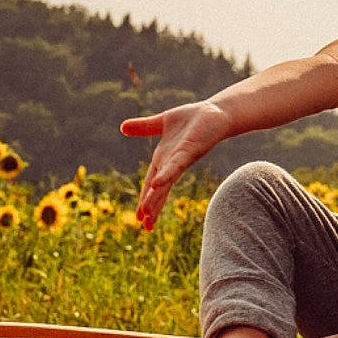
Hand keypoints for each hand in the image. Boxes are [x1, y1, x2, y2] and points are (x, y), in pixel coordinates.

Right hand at [119, 100, 232, 228]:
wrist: (215, 111)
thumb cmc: (193, 120)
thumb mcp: (162, 123)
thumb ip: (143, 127)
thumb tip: (122, 127)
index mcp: (164, 159)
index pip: (151, 183)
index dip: (145, 199)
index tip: (139, 218)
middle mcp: (172, 163)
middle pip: (159, 188)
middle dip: (152, 206)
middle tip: (145, 226)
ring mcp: (181, 158)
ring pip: (166, 181)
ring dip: (155, 197)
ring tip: (146, 213)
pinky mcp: (190, 150)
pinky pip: (176, 164)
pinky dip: (166, 174)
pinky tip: (158, 184)